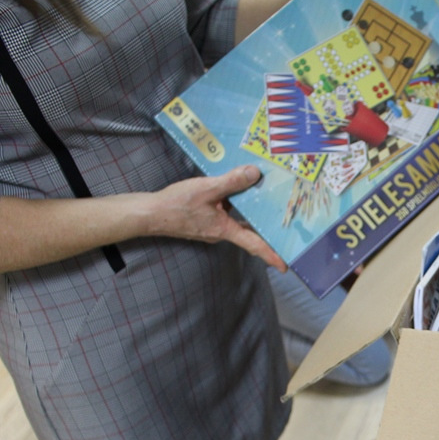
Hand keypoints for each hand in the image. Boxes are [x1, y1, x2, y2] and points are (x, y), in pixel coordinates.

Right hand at [150, 165, 285, 271]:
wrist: (150, 213)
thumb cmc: (176, 205)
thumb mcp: (207, 189)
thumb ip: (231, 181)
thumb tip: (254, 173)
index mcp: (225, 230)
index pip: (254, 245)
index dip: (271, 255)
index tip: (285, 265)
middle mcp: (221, 232)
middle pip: (250, 233)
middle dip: (267, 231)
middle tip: (288, 228)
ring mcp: (213, 228)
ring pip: (238, 221)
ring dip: (252, 214)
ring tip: (269, 203)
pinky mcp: (206, 221)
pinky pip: (227, 215)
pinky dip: (235, 206)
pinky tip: (237, 191)